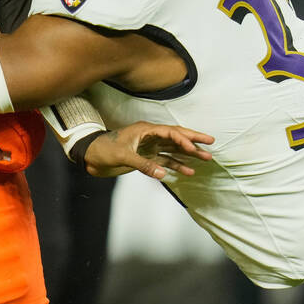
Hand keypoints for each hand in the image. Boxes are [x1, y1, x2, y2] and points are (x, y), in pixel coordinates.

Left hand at [83, 122, 213, 178]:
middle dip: (193, 139)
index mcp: (145, 130)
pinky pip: (166, 160)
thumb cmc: (105, 150)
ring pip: (174, 149)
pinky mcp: (147, 157)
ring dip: (189, 154)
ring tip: (206, 158)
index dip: (183, 139)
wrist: (92, 156)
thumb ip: (143, 164)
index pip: (169, 132)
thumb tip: (162, 173)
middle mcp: (150, 136)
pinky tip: (189, 171)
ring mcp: (150, 147)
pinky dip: (177, 165)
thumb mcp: (123, 156)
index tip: (194, 148)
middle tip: (211, 141)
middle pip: (176, 136)